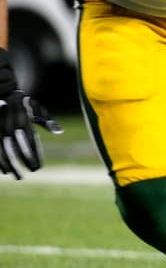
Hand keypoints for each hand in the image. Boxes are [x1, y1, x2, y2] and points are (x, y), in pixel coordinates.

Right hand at [0, 48, 62, 180]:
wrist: (2, 92)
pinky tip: (4, 171)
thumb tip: (59, 132)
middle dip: (22, 163)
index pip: (29, 142)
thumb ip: (47, 120)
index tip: (38, 168)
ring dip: (9, 165)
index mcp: (23, 118)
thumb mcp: (35, 108)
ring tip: (16, 176)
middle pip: (15, 148)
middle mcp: (9, 123)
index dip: (33, 156)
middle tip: (29, 174)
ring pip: (2, 151)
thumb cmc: (22, 104)